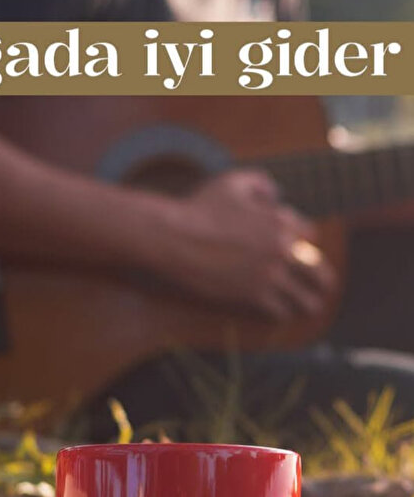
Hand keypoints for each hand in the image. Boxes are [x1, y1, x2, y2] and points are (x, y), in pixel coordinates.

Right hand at [154, 169, 335, 319]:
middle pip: (319, 272)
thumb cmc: (199, 208)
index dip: (305, 244)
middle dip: (321, 280)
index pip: (310, 236)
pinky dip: (281, 314)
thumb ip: (260, 183)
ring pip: (304, 299)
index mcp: (281, 222)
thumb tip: (275, 193)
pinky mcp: (252, 297)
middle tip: (323, 288)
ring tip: (309, 309)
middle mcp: (282, 250)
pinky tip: (279, 314)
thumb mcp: (232, 182)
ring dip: (307, 304)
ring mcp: (269, 276)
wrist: (173, 239)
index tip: (299, 253)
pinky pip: (279, 312)